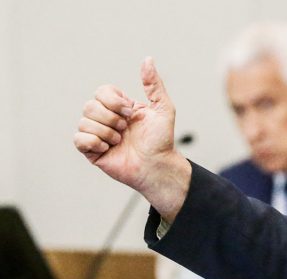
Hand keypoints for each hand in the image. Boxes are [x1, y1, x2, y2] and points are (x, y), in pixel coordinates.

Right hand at [73, 57, 189, 221]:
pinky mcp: (91, 151)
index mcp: (119, 107)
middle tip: (126, 130)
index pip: (101, 91)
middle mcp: (106, 119)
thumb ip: (154, 85)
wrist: (158, 166)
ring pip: (84, 122)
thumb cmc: (162, 141)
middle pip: (90, 105)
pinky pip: (78, 139)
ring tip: (120, 142)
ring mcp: (97, 134)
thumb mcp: (163, 109)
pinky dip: (94, 143)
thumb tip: (148, 59)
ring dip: (106, 133)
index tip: (131, 112)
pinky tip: (108, 149)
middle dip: (111, 118)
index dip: (113, 100)